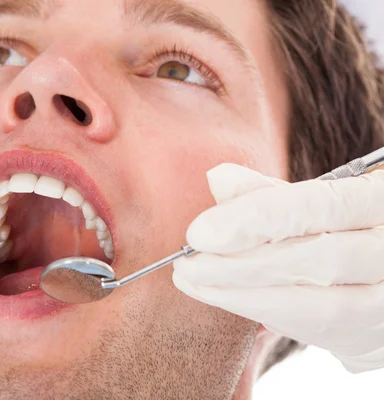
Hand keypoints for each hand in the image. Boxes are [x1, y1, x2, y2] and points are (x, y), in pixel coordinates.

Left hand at [172, 163, 383, 372]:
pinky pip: (315, 330)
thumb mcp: (312, 201)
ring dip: (244, 295)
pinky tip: (223, 299)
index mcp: (378, 200)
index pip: (318, 205)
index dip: (254, 219)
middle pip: (316, 260)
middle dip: (240, 265)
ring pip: (317, 304)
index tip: (198, 233)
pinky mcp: (372, 333)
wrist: (379, 277)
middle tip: (187, 265)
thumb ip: (268, 194)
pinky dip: (262, 312)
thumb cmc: (340, 229)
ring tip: (195, 283)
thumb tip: (217, 177)